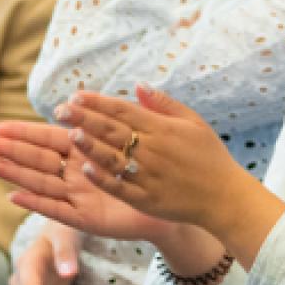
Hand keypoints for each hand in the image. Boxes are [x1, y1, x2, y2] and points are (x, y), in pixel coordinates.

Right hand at [0, 122, 174, 242]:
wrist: (174, 205)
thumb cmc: (156, 171)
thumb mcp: (147, 138)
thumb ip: (138, 113)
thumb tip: (137, 84)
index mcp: (87, 149)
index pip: (49, 136)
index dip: (24, 132)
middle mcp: (78, 172)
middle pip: (38, 159)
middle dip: (10, 150)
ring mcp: (80, 195)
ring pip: (41, 183)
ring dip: (16, 175)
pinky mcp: (87, 219)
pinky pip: (58, 210)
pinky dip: (37, 203)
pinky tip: (15, 197)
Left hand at [56, 85, 257, 233]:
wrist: (224, 197)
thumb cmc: (210, 157)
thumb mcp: (193, 122)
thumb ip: (164, 104)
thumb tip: (138, 85)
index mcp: (162, 129)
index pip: (124, 111)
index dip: (99, 102)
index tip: (76, 95)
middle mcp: (153, 150)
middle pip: (113, 131)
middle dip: (85, 118)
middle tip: (60, 109)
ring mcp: (149, 175)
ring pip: (113, 158)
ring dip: (90, 145)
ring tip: (69, 134)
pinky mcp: (147, 199)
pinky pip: (121, 187)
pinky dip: (103, 178)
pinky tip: (86, 168)